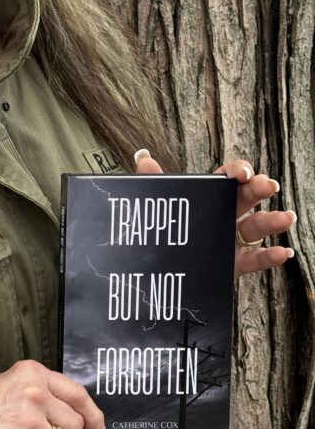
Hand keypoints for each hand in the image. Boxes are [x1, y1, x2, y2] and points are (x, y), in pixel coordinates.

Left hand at [134, 149, 295, 277]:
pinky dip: (269, 257)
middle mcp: (225, 215)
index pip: (228, 178)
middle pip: (246, 198)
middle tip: (269, 186)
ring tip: (286, 218)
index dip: (238, 171)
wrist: (161, 269)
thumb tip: (143, 159)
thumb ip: (153, 183)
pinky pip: (254, 259)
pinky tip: (281, 252)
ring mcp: (231, 239)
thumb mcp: (158, 206)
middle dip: (259, 189)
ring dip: (273, 221)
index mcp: (209, 197)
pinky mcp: (234, 263)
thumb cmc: (165, 230)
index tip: (242, 172)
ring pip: (256, 227)